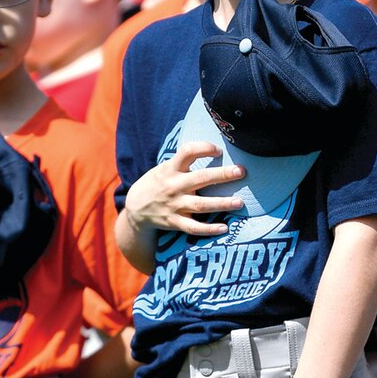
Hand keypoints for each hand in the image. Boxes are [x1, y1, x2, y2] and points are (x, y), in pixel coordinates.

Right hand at [125, 143, 244, 239]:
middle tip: (241, 171)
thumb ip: (184, 162)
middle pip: (201, 178)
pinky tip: (224, 228)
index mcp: (171, 169)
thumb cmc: (158, 183)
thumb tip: (214, 150)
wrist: (135, 208)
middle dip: (222, 175)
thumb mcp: (165, 168)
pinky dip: (209, 229)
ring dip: (221, 203)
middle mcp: (174, 186)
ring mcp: (175, 205)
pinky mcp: (175, 222)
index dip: (204, 148)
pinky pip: (193, 227)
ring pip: (201, 205)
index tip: (219, 150)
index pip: (187, 152)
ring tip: (239, 202)